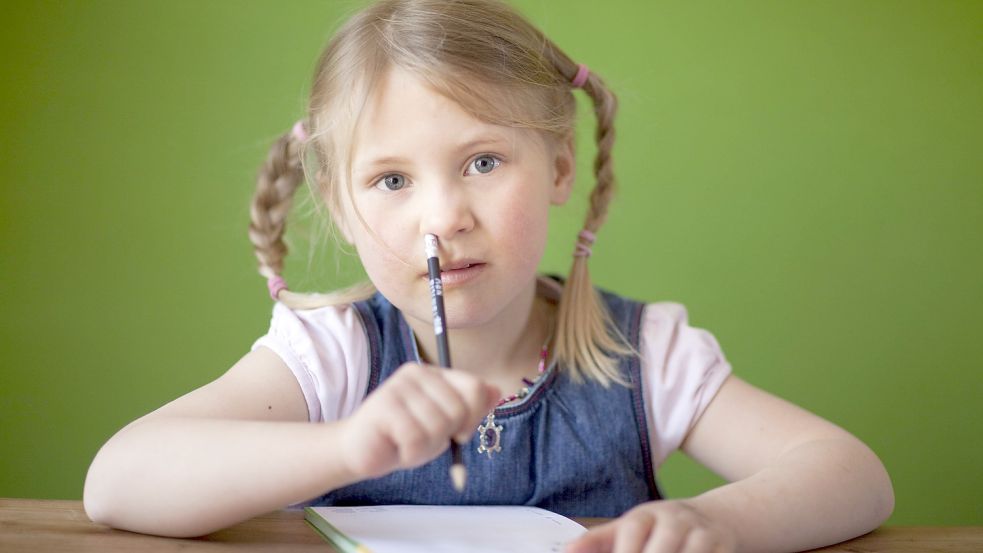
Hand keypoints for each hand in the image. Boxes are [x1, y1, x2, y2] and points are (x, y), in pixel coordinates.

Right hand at [340, 362, 499, 479]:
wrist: (359, 452)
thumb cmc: (404, 438)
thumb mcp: (444, 425)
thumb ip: (471, 409)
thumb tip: (497, 391)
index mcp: (435, 374)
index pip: (475, 388)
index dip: (474, 418)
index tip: (459, 433)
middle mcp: (417, 373)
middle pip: (460, 409)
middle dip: (447, 435)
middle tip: (423, 438)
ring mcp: (398, 387)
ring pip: (439, 426)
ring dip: (426, 447)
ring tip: (407, 443)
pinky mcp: (383, 406)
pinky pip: (416, 438)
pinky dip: (410, 453)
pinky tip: (396, 447)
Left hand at [566, 499, 736, 552]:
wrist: (715, 519)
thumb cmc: (661, 529)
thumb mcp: (630, 528)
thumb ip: (599, 541)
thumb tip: (566, 552)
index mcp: (648, 514)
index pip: (632, 530)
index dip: (624, 552)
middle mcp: (676, 519)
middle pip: (661, 549)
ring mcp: (703, 532)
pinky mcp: (725, 545)